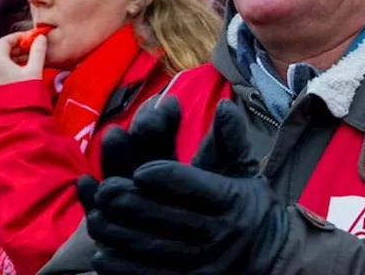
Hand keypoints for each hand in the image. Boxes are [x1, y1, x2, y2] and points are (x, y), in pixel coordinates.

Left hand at [0, 32, 44, 94]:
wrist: (16, 118)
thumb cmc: (25, 94)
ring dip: (13, 58)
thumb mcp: (35, 70)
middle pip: (1, 51)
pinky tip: (21, 72)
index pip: (4, 41)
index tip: (29, 38)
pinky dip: (8, 68)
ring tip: (29, 61)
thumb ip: (38, 51)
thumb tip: (40, 38)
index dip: (18, 37)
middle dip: (17, 48)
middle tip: (31, 49)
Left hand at [88, 101, 287, 274]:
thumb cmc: (250, 207)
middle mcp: (221, 235)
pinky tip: (103, 253)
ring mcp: (204, 265)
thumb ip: (231, 139)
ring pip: (155, 250)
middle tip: (106, 191)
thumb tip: (222, 105)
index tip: (139, 171)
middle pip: (171, 219)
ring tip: (96, 217)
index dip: (166, 178)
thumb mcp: (245, 171)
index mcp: (233, 202)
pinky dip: (124, 267)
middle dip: (133, 204)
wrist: (268, 258)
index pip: (197, 188)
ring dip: (120, 234)